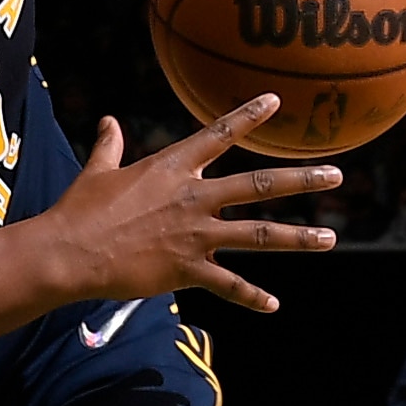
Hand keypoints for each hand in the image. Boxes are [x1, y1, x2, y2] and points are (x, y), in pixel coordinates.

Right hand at [43, 98, 340, 315]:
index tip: (275, 101)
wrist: (70, 252)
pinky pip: (228, 284)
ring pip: (257, 234)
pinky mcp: (187, 270)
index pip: (218, 135)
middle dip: (301, 180)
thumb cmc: (80, 210)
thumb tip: (108, 121)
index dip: (248, 117)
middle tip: (335, 175)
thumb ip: (109, 146)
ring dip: (296, 237)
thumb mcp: (97, 172)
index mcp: (172, 168)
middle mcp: (193, 197)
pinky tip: (273, 304)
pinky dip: (251, 296)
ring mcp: (194, 235)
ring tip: (329, 239)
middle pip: (258, 185)